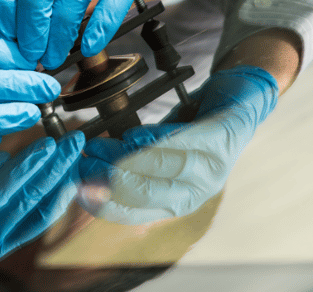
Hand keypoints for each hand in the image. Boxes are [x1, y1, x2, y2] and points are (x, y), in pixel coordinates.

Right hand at [78, 66, 277, 223]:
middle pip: (150, 195)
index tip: (78, 189)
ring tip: (103, 147)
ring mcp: (214, 166)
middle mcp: (196, 192)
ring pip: (169, 170)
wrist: (234, 100)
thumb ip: (128, 163)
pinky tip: (136, 135)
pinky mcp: (222, 138)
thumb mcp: (157, 152)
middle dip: (112, 180)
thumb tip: (86, 166)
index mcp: (176, 202)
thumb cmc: (190, 128)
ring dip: (130, 158)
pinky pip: (189, 141)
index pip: (135, 213)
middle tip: (85, 163)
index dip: (104, 203)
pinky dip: (159, 139)